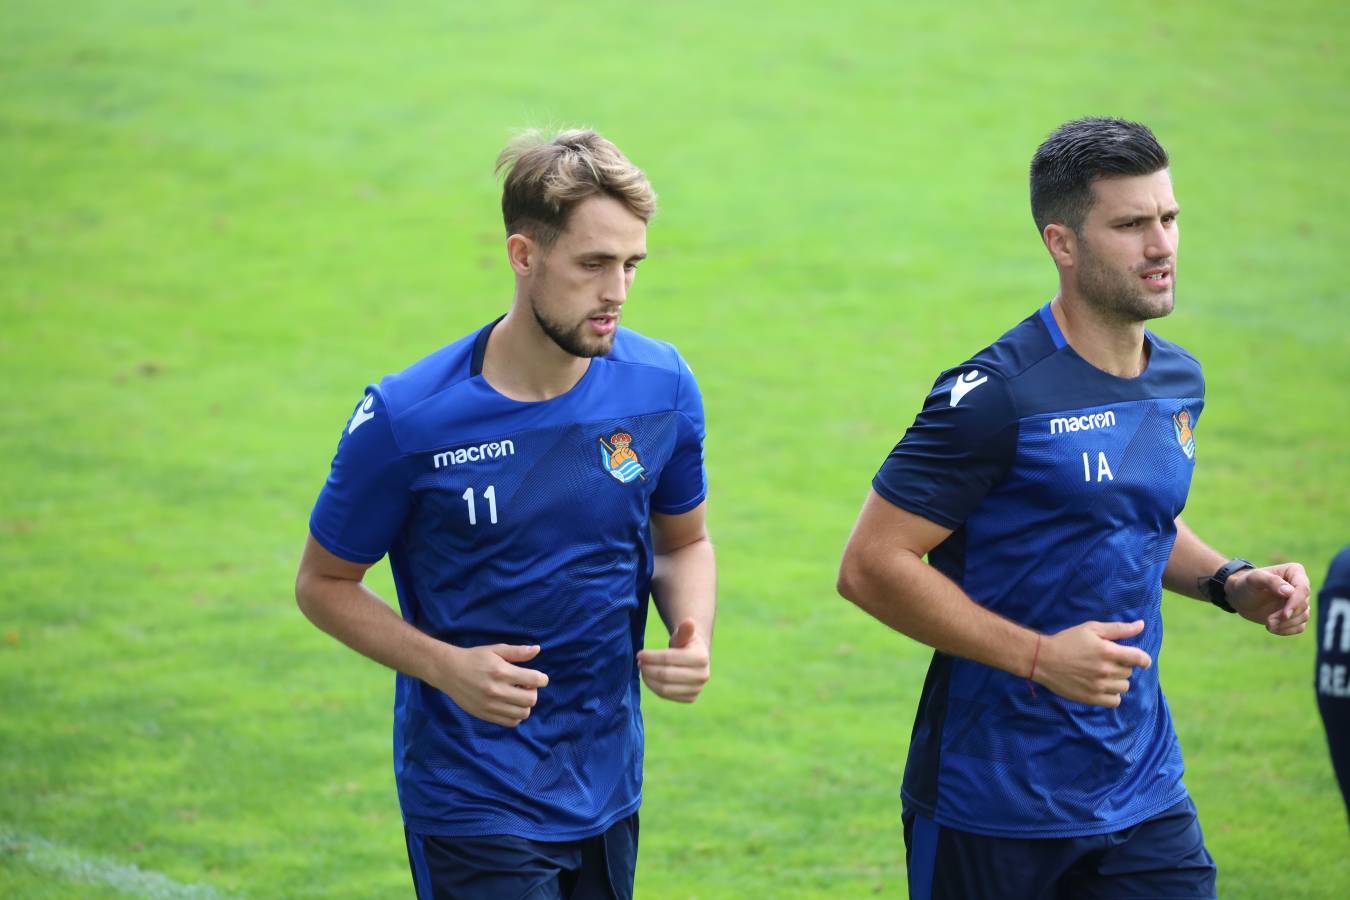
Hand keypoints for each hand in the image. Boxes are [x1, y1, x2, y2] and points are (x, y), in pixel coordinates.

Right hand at [429, 643, 548, 726]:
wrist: (449, 671)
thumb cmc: (474, 658)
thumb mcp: (496, 650)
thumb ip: (517, 652)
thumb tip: (537, 649)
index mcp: (501, 671)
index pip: (534, 680)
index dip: (542, 679)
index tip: (539, 678)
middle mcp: (497, 690)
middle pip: (531, 699)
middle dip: (534, 692)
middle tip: (526, 686)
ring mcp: (491, 705)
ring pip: (523, 713)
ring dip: (525, 705)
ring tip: (518, 696)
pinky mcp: (485, 715)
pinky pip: (510, 722)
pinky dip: (516, 716)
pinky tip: (511, 705)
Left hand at [636, 619, 710, 702]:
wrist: (695, 660)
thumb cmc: (685, 644)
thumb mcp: (683, 635)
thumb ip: (684, 630)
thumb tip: (689, 621)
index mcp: (701, 658)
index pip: (668, 659)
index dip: (651, 656)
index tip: (639, 654)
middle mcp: (702, 676)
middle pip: (665, 675)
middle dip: (648, 668)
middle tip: (639, 662)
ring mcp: (697, 689)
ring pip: (664, 689)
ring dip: (649, 679)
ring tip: (642, 669)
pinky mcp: (691, 699)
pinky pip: (666, 696)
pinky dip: (654, 687)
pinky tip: (649, 677)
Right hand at [1034, 620, 1152, 707]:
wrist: (1044, 659)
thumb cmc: (1068, 641)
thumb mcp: (1091, 629)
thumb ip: (1118, 629)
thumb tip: (1141, 625)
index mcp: (1108, 651)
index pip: (1139, 658)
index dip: (1143, 659)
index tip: (1141, 660)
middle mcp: (1106, 670)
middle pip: (1129, 672)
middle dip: (1123, 665)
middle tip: (1108, 661)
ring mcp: (1099, 686)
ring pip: (1124, 687)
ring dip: (1118, 680)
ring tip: (1104, 674)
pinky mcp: (1092, 698)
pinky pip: (1115, 701)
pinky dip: (1113, 695)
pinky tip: (1103, 687)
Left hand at [1227, 563, 1310, 635]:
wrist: (1239, 596)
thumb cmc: (1246, 583)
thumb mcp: (1254, 579)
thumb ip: (1271, 581)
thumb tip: (1290, 591)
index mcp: (1294, 572)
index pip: (1303, 589)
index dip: (1296, 603)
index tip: (1284, 614)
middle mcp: (1300, 586)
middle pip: (1303, 605)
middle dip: (1287, 616)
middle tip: (1269, 621)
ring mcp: (1298, 601)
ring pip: (1303, 617)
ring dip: (1286, 624)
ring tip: (1268, 625)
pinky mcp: (1295, 615)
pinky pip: (1299, 626)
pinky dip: (1287, 630)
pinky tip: (1272, 628)